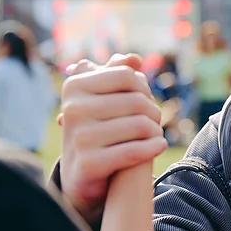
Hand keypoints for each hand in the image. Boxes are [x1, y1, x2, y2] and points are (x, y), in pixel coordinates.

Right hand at [58, 54, 166, 226]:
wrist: (82, 172)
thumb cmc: (98, 127)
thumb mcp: (102, 97)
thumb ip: (117, 74)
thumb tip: (135, 58)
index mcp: (74, 86)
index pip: (126, 75)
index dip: (143, 87)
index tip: (146, 100)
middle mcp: (72, 109)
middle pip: (137, 101)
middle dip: (153, 111)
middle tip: (155, 122)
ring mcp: (79, 137)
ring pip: (140, 125)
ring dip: (156, 131)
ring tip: (156, 134)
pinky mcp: (89, 163)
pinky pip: (134, 151)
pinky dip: (152, 148)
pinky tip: (158, 146)